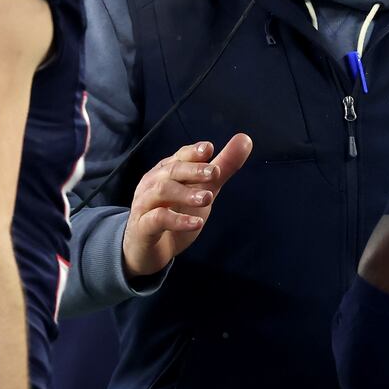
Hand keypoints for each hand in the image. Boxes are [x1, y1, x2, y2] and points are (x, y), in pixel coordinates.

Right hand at [121, 134, 252, 279]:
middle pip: (171, 171)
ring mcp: (145, 204)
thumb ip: (223, 167)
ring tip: (208, 198)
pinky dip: (177, 221)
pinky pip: (157, 219)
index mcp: (167, 171)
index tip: (210, 149)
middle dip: (193, 170)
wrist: (149, 249)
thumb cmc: (176, 212)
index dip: (193, 152)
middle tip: (215, 173)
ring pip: (162, 191)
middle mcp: (153, 183)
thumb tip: (245, 139)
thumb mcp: (204, 189)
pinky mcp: (143, 227)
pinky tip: (196, 224)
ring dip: (185, 193)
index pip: (180, 156)